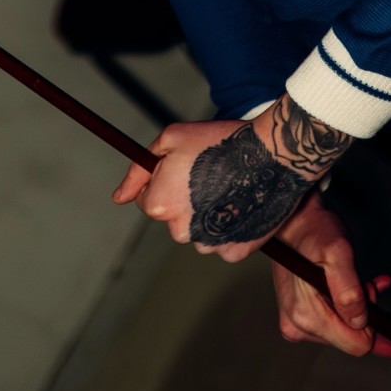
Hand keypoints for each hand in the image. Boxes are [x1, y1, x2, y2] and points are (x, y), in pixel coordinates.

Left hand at [111, 98, 351, 259]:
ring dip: (207, 216)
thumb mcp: (172, 138)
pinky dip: (230, 227)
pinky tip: (241, 203)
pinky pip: (223, 242)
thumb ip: (139, 169)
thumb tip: (119, 198)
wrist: (272, 155)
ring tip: (228, 188)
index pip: (148, 201)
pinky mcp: (235, 253)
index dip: (164, 182)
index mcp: (161, 203)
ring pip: (198, 232)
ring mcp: (209, 244)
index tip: (185, 169)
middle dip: (185, 200)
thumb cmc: (220, 140)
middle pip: (173, 219)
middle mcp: (180, 231)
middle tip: (210, 176)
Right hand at [271, 193, 390, 356]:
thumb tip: (360, 321)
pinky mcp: (306, 313)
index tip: (387, 308)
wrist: (294, 219)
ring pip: (350, 330)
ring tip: (376, 283)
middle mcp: (300, 324)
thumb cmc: (312, 230)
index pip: (356, 344)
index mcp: (305, 316)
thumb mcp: (336, 253)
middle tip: (384, 290)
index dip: (375, 326)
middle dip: (373, 318)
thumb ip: (349, 290)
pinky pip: (340, 320)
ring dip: (367, 309)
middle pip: (354, 339)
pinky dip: (359, 306)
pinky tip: (372, 287)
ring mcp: (301, 320)